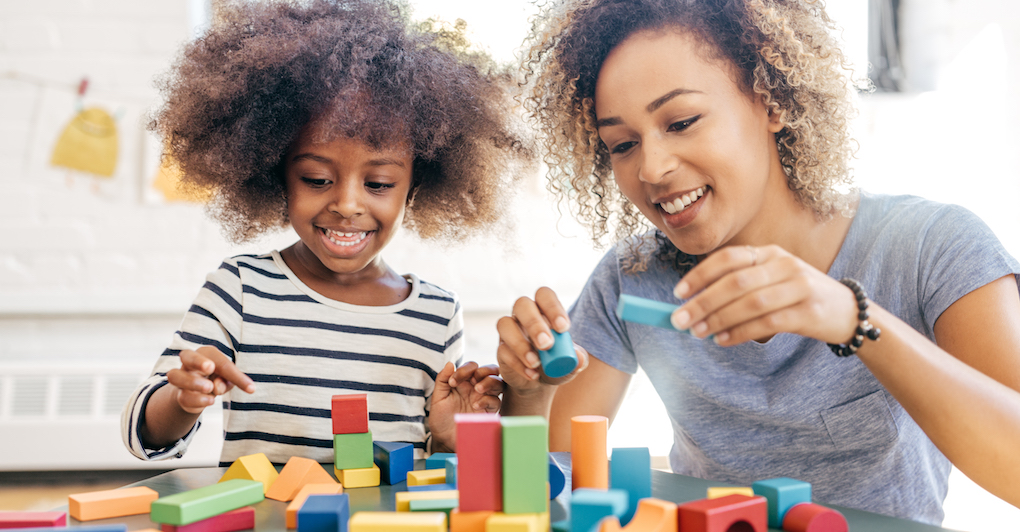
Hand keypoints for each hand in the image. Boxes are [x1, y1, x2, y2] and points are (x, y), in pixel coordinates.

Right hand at [166, 346, 254, 413]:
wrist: (199, 394)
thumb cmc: (217, 378)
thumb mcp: (228, 378)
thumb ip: (227, 380)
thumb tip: (217, 386)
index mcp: (205, 354)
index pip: (219, 360)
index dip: (234, 374)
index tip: (250, 388)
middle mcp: (189, 363)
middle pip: (186, 355)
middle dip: (198, 361)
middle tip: (210, 367)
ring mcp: (181, 378)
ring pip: (175, 376)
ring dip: (193, 382)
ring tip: (209, 388)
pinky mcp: (179, 395)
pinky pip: (183, 396)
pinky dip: (197, 399)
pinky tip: (210, 400)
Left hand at [428, 361, 504, 451]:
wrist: (444, 439)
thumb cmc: (441, 418)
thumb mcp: (438, 398)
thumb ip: (442, 379)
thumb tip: (450, 363)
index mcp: (465, 382)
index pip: (472, 366)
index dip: (465, 369)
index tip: (452, 381)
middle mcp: (476, 388)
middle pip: (491, 370)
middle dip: (484, 371)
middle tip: (473, 379)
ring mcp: (484, 399)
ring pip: (498, 382)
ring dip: (490, 382)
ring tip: (478, 389)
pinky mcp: (489, 412)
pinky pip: (496, 401)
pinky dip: (487, 400)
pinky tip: (476, 405)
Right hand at [495, 287, 589, 393]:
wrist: (539, 384)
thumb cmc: (557, 364)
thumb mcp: (572, 363)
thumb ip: (578, 359)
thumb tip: (579, 357)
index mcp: (544, 310)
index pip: (544, 295)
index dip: (552, 307)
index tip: (563, 328)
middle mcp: (524, 315)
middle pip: (522, 304)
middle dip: (534, 324)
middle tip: (546, 345)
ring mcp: (510, 331)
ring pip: (505, 323)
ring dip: (521, 344)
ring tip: (536, 363)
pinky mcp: (501, 349)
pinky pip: (503, 350)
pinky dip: (518, 364)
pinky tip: (532, 374)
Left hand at [669, 244, 858, 345]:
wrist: (847, 312)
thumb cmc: (797, 297)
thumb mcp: (771, 281)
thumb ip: (738, 287)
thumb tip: (694, 305)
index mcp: (769, 253)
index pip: (728, 258)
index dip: (700, 274)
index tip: (678, 293)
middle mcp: (784, 265)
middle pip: (735, 282)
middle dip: (703, 302)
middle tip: (680, 320)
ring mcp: (799, 287)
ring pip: (750, 303)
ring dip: (719, 319)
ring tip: (698, 333)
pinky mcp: (809, 312)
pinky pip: (767, 323)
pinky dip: (741, 332)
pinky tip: (722, 340)